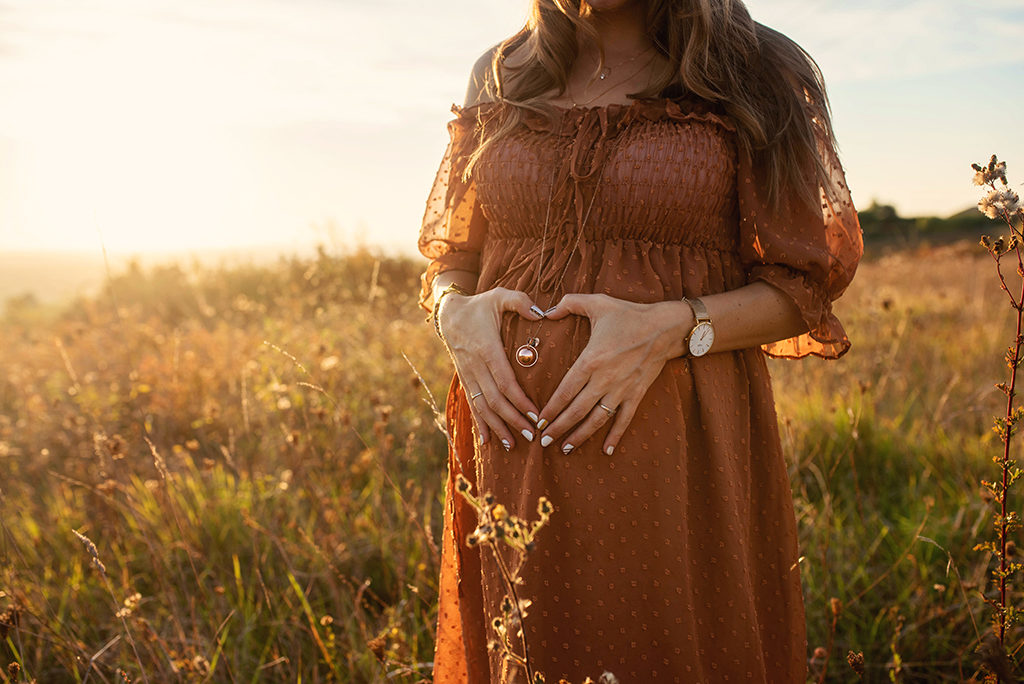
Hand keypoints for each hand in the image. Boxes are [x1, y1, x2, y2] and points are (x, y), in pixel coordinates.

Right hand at [438, 287, 543, 449]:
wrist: (449, 313)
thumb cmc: (480, 305)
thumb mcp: (499, 296)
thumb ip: (520, 302)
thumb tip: (540, 312)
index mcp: (487, 348)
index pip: (504, 381)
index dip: (519, 400)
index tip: (535, 415)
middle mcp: (475, 365)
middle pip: (494, 399)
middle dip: (513, 419)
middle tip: (531, 435)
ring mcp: (468, 374)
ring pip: (482, 406)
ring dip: (497, 427)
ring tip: (512, 444)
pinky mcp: (465, 379)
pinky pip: (471, 404)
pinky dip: (479, 424)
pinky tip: (487, 441)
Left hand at [536, 294, 692, 455]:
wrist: (664, 327)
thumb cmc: (629, 314)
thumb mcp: (597, 303)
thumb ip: (569, 304)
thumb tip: (545, 311)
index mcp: (591, 360)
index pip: (565, 391)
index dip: (551, 409)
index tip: (539, 421)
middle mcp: (604, 379)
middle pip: (576, 411)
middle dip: (558, 428)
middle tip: (543, 441)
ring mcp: (621, 389)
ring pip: (597, 420)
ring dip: (580, 436)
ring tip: (565, 449)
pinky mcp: (636, 394)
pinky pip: (624, 419)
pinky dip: (615, 436)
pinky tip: (605, 451)